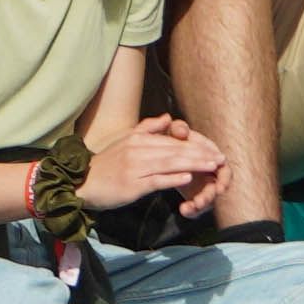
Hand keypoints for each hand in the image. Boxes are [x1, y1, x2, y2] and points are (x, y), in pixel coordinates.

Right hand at [76, 104, 233, 213]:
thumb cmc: (106, 165)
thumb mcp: (125, 140)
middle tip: (221, 158)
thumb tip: (168, 118)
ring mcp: (135, 167)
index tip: (214, 149)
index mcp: (138, 139)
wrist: (83, 183)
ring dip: (194, 164)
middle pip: (176, 151)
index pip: (173, 141)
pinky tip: (187, 178)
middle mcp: (138, 150)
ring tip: (212, 166)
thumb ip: (147, 128)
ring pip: (170, 163)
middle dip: (201, 154)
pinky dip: (173, 178)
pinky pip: (156, 180)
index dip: (196, 145)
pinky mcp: (133, 185)